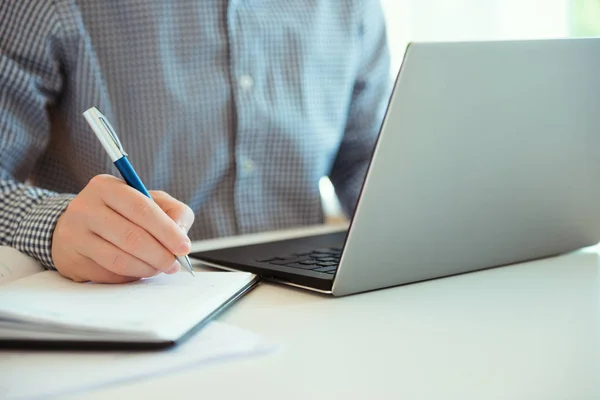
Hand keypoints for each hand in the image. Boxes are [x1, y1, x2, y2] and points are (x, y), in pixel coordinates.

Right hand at [51, 174, 194, 282]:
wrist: (75, 227)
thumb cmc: (120, 213)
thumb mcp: (149, 200)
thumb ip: (173, 211)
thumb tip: (181, 233)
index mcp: (106, 187)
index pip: (142, 209)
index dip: (167, 231)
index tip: (184, 247)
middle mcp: (86, 208)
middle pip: (131, 237)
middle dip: (160, 255)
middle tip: (174, 264)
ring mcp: (75, 235)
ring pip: (119, 259)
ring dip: (147, 268)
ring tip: (160, 268)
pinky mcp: (72, 259)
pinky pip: (109, 274)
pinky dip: (131, 275)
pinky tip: (139, 269)